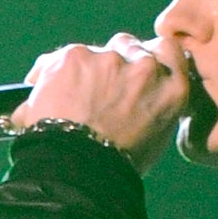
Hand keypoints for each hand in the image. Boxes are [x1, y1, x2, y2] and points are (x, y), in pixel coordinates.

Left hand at [6, 34, 192, 170]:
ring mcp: (109, 59)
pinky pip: (57, 59)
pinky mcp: (75, 57)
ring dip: (82, 70)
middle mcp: (145, 67)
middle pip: (128, 45)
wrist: (79, 173)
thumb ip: (153, 104)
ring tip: (68, 102)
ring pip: (92, 52)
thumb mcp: (153, 137)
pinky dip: (50, 75)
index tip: (131, 67)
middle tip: (96, 91)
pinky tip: (45, 99)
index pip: (166, 50)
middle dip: (112, 63)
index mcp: (171, 87)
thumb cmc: (116, 167)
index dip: (145, 55)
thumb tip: (138, 96)